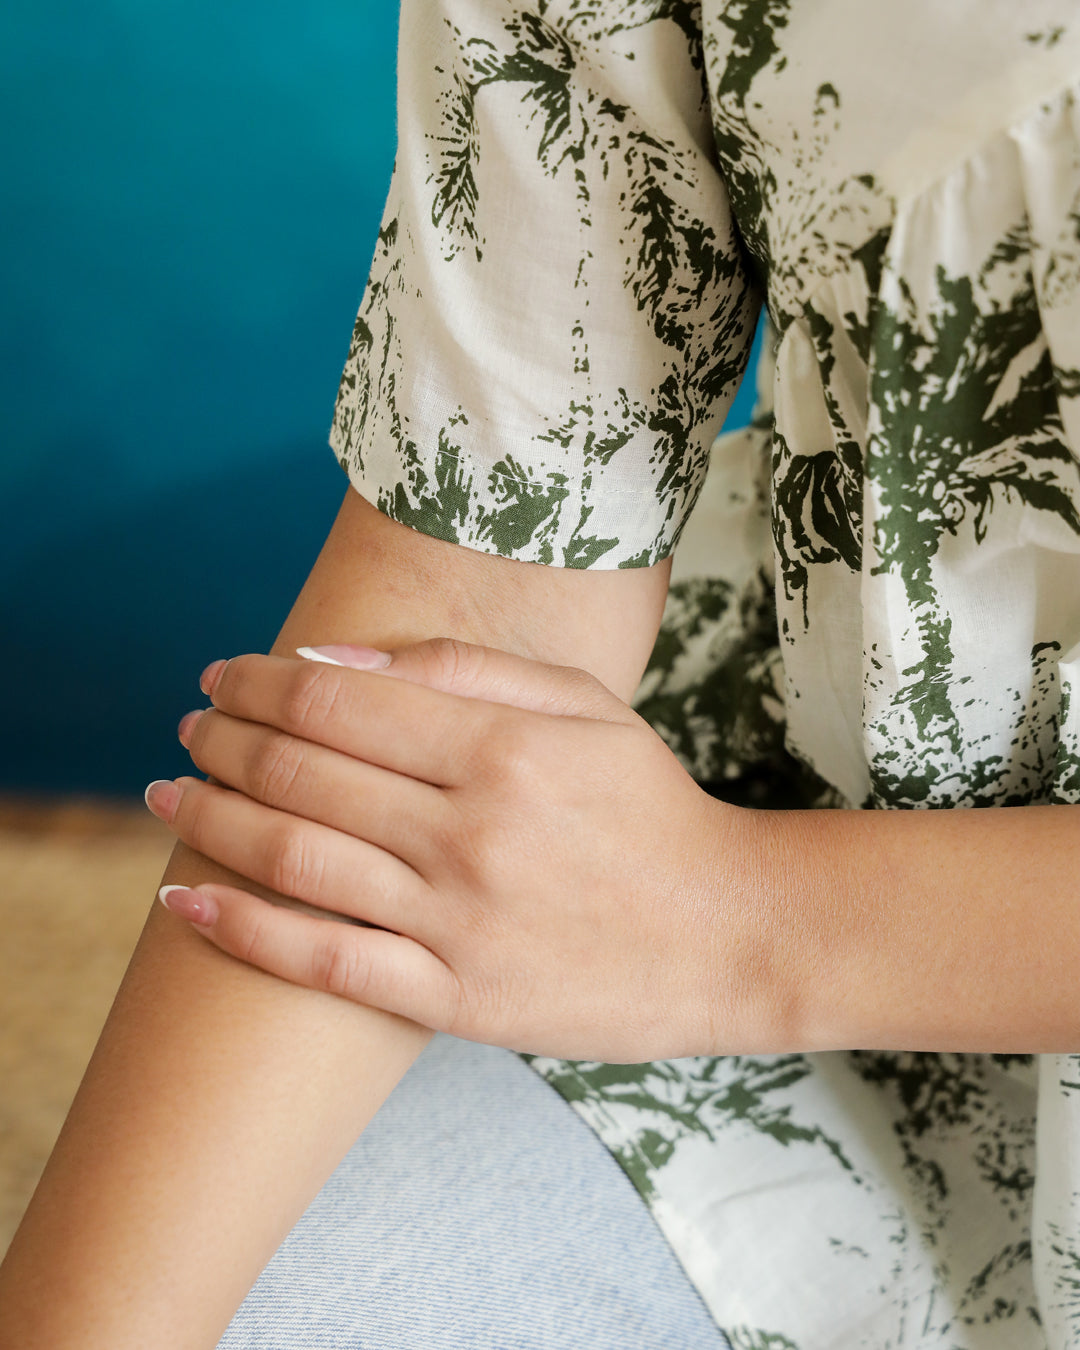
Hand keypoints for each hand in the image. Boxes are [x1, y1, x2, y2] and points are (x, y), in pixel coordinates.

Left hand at [146, 640, 779, 1060]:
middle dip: (224, 741)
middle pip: (305, 774)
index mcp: (502, 746)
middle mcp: (470, 830)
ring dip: (213, 819)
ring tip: (168, 794)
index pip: (340, 702)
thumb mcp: (584, 705)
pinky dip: (245, 929)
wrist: (728, 934)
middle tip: (186, 728)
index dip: (260, 684)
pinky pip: (326, 962)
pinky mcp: (455, 996)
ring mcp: (459, 920)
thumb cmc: (653, 808)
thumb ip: (465, 666)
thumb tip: (334, 655)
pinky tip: (185, 899)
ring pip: (298, 860)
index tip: (220, 676)